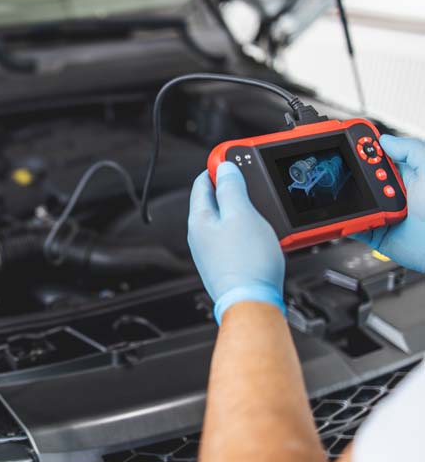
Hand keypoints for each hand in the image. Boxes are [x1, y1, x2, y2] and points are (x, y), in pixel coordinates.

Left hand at [188, 162, 285, 323]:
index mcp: (199, 219)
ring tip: (261, 205)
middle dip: (232, 188)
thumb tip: (223, 167)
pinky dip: (248, 229)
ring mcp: (212, 251)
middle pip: (215, 201)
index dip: (218, 167)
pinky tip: (262, 232)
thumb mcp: (241, 215)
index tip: (233, 158)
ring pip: (227, 220)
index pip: (202, 182)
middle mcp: (201, 235)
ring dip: (243, 209)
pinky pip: (236, 238)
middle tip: (251, 179)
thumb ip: (231, 188)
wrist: (252, 303)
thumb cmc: (246, 263)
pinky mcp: (226, 263)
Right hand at [353, 134, 424, 271]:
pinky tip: (342, 215)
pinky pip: (354, 225)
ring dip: (347, 197)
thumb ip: (410, 151)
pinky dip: (345, 222)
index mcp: (407, 176)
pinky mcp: (376, 232)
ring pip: (356, 201)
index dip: (364, 149)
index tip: (348, 139)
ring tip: (342, 193)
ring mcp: (383, 213)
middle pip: (362, 178)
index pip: (380, 158)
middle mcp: (393, 193)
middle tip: (341, 169)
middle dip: (349, 172)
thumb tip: (385, 140)